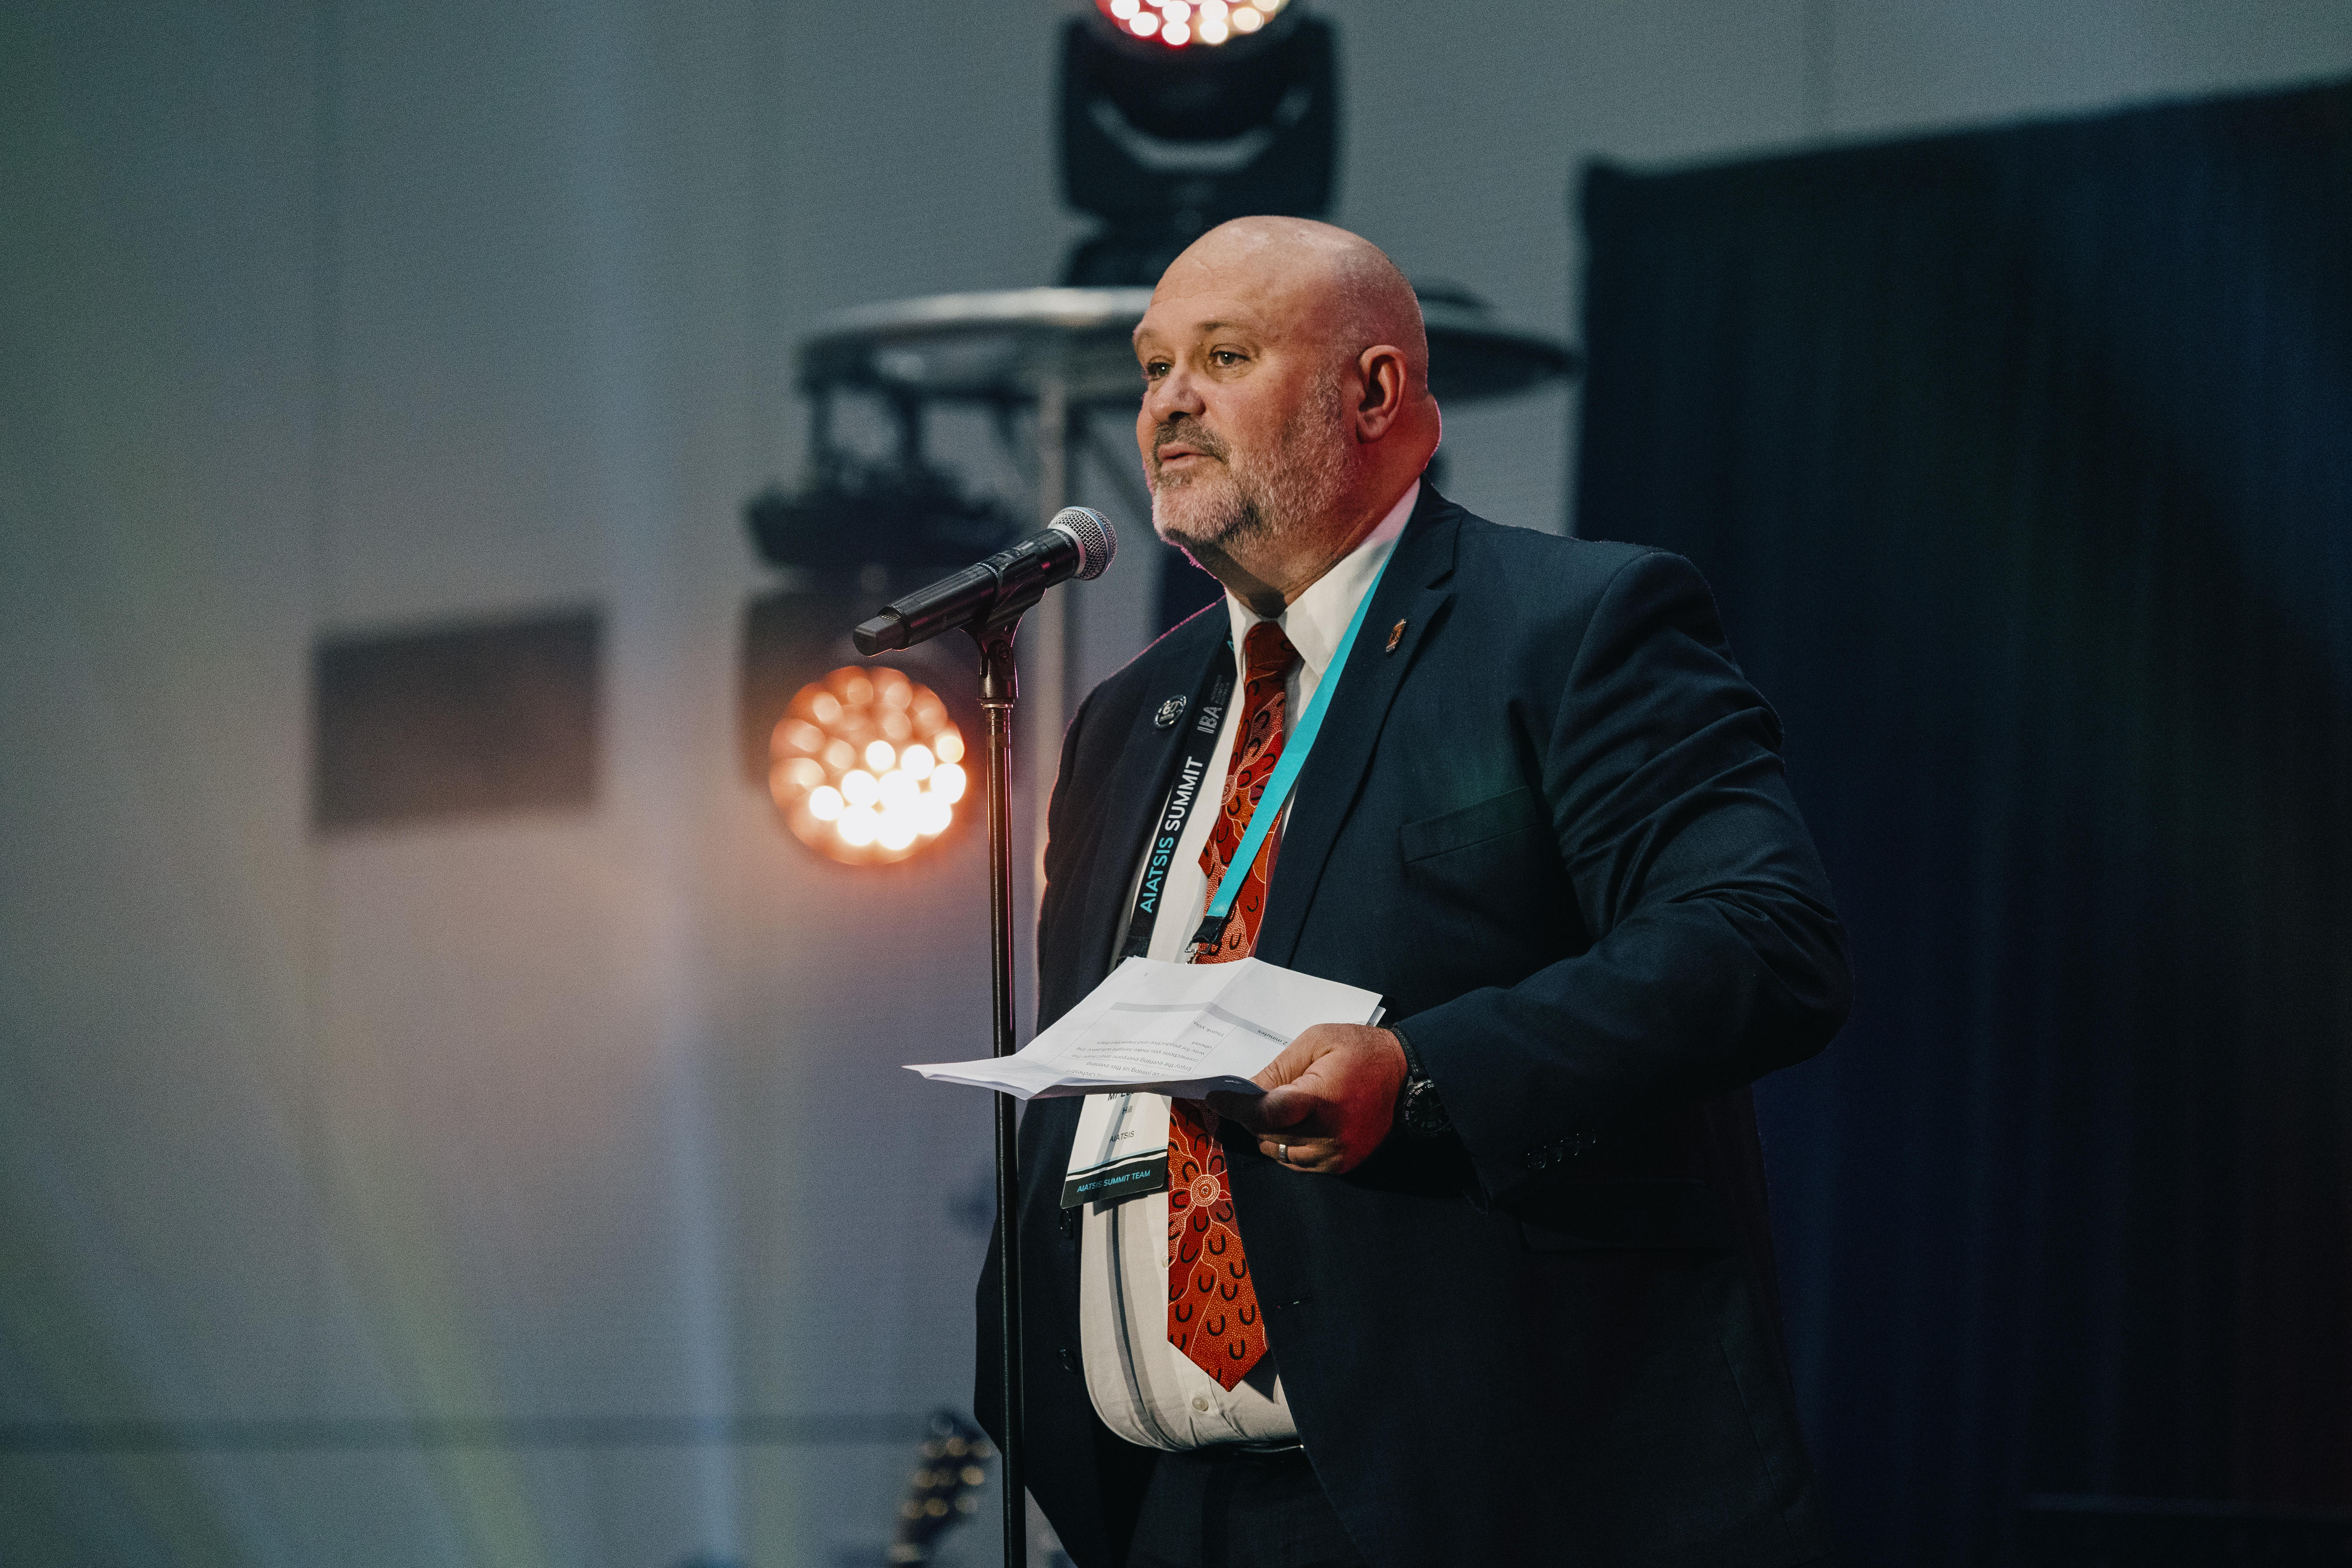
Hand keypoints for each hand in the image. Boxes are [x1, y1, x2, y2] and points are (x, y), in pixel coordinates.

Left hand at [1206, 1024, 1406, 1174]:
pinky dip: (1289, 1145)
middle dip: (1252, 1116)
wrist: (1407, 1074)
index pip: (1265, 1113)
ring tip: (1278, 1108)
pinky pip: (1298, 1162)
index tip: (1214, 1098)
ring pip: (1279, 1152)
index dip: (1236, 1107)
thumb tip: (1245, 1091)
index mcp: (1322, 1099)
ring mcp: (1337, 1153)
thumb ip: (1279, 1069)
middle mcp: (1329, 1134)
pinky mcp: (1343, 1164)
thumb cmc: (1361, 1050)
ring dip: (1270, 1132)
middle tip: (1248, 1097)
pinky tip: (1297, 1123)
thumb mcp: (1316, 1041)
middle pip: (1267, 1134)